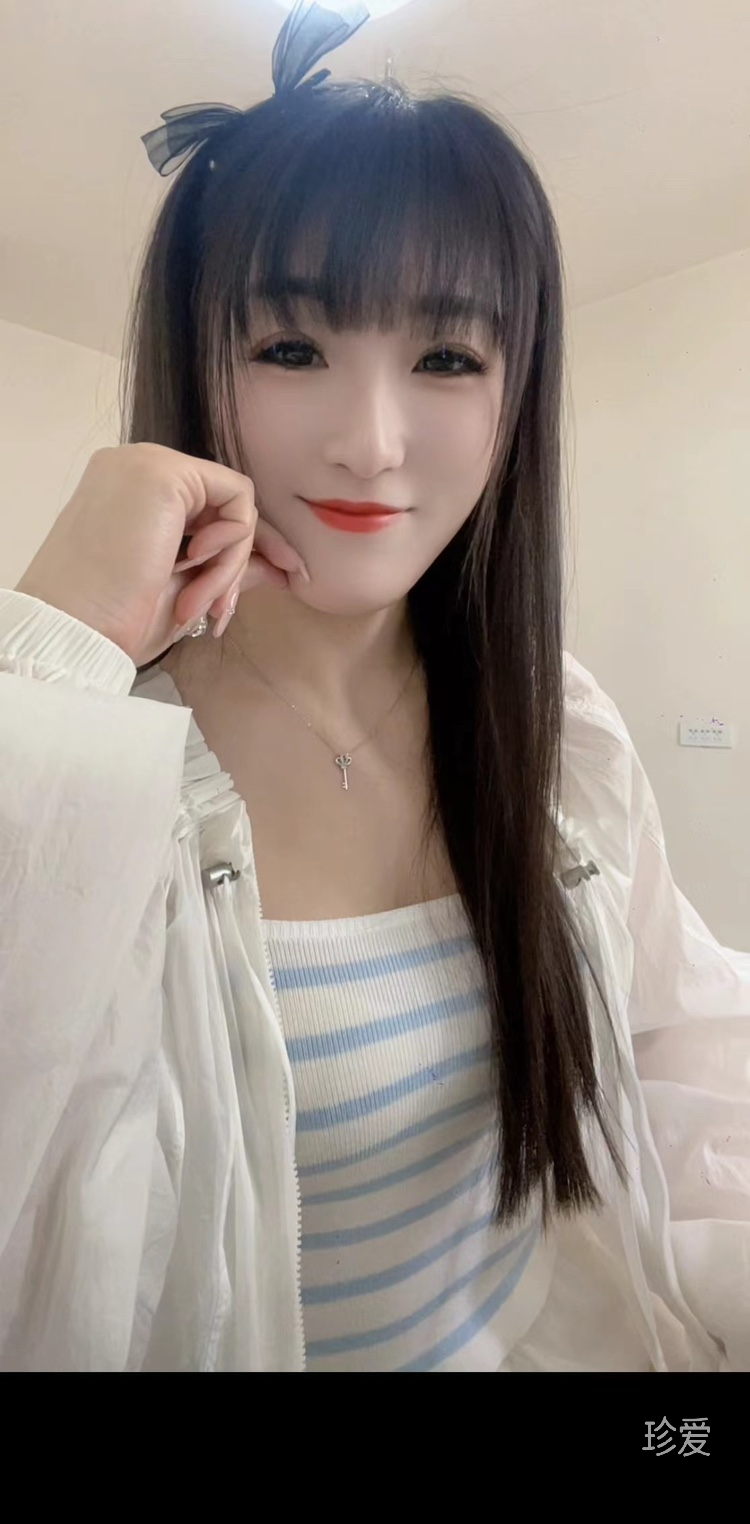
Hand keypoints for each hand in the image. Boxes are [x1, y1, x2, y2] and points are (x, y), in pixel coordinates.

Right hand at [15, 443, 307, 667]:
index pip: (207, 507)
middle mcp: (136, 468)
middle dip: (238, 563)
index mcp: (130, 493)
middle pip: (225, 504)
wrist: (79, 630)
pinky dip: (232, 543)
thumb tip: (276, 566)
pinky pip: (237, 499)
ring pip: (233, 505)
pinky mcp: (163, 473)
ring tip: (194, 603)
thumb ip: (227, 566)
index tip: (285, 578)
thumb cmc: (116, 620)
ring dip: (228, 565)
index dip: (244, 546)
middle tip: (222, 611)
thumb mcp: (183, 589)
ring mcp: (148, 464)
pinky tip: (194, 565)